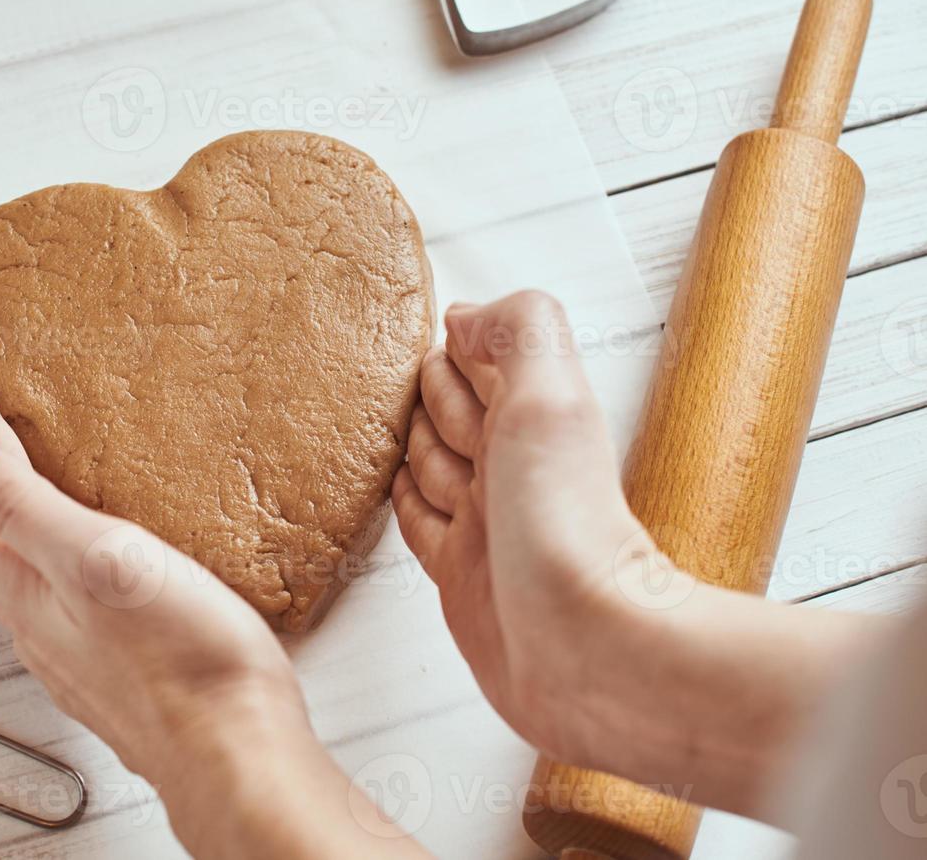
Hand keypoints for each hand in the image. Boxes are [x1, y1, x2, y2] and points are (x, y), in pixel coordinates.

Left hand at [0, 377, 425, 856]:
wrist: (237, 757)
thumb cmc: (185, 667)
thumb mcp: (98, 562)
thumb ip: (19, 509)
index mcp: (23, 587)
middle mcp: (35, 616)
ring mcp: (70, 642)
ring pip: (8, 556)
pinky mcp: (111, 659)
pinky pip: (51, 582)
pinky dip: (37, 538)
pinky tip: (65, 543)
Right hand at [392, 291, 881, 817]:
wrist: (581, 650)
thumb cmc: (569, 531)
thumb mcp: (551, 396)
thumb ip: (522, 330)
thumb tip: (466, 314)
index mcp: (531, 415)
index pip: (470, 360)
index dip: (449, 352)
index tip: (429, 338)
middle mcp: (506, 466)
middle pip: (442, 409)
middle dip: (423, 396)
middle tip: (401, 384)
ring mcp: (481, 520)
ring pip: (424, 462)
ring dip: (405, 443)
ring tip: (383, 424)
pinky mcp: (457, 572)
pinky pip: (416, 521)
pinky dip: (401, 499)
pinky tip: (395, 489)